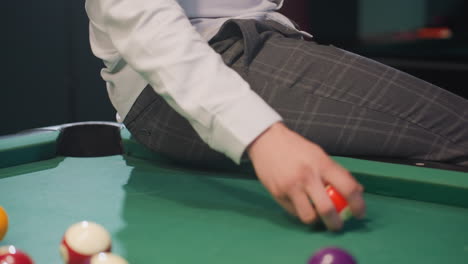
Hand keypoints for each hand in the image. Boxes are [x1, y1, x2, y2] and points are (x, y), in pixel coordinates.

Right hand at [247, 122, 365, 230]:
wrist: (266, 141)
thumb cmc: (296, 148)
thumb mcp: (319, 155)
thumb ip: (336, 172)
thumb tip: (357, 191)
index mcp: (322, 164)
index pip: (348, 188)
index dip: (358, 204)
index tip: (360, 213)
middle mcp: (307, 176)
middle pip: (328, 209)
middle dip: (336, 223)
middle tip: (338, 225)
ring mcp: (291, 186)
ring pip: (309, 217)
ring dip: (316, 220)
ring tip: (316, 213)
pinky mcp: (278, 194)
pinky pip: (294, 212)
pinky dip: (301, 212)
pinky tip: (301, 204)